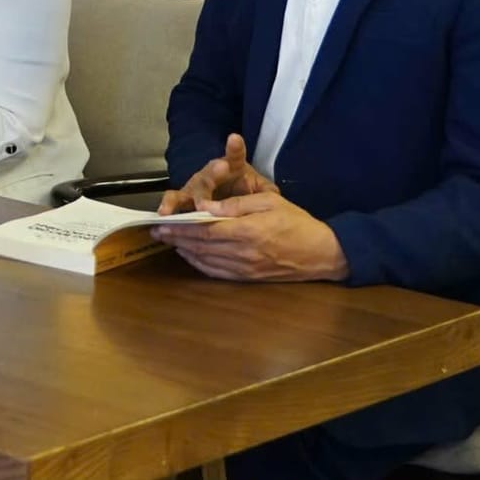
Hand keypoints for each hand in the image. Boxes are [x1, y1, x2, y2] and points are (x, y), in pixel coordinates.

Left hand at [152, 192, 348, 282]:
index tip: (162, 223)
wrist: (323, 253)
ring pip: (206, 261)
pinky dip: (200, 265)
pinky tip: (191, 256)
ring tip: (168, 242)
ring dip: (184, 252)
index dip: (180, 227)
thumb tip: (206, 205)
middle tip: (156, 232)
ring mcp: (246, 268)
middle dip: (176, 239)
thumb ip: (235, 204)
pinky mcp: (249, 278)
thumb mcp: (268, 202)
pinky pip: (218, 273)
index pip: (205, 230)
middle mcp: (243, 253)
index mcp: (248, 231)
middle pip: (201, 246)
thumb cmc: (296, 222)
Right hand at [158, 133, 276, 214]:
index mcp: (232, 166)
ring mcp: (195, 186)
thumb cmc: (242, 190)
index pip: (235, 155)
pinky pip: (174, 201)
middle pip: (210, 174)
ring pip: (191, 188)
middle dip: (212, 175)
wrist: (224, 195)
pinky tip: (164, 214)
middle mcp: (210, 173)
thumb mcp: (259, 190)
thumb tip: (272, 195)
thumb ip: (266, 192)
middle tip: (215, 176)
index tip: (235, 139)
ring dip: (193, 196)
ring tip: (196, 204)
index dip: (234, 148)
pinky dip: (168, 206)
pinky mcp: (183, 198)